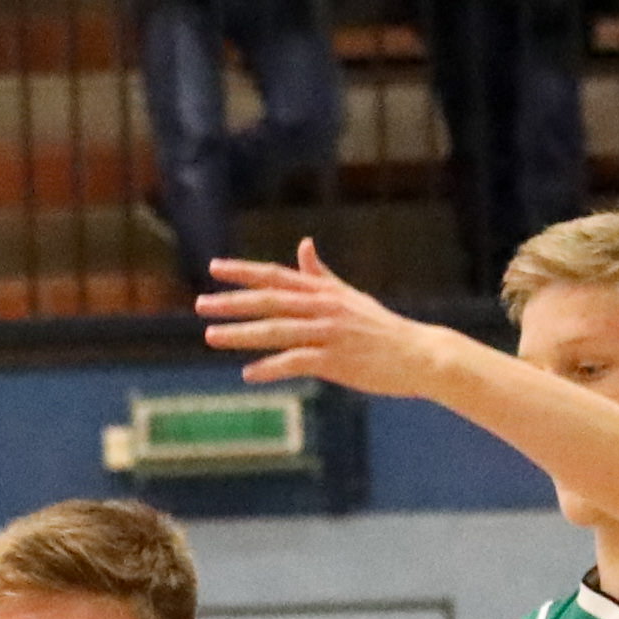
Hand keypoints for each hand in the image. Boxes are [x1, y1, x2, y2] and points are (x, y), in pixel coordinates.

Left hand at [198, 239, 447, 400]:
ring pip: (278, 330)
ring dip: (242, 333)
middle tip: (200, 304)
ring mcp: (330, 333)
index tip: (214, 268)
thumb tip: (303, 245)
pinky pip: (297, 362)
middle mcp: (324, 307)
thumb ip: (321, 275)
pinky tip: (248, 374)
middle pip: (271, 301)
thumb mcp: (349, 295)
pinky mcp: (336, 361)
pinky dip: (271, 368)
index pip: (276, 276)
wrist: (418, 354)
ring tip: (211, 336)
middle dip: (233, 302)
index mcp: (324, 291)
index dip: (244, 272)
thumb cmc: (381, 328)